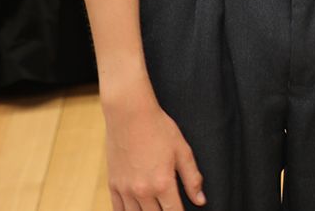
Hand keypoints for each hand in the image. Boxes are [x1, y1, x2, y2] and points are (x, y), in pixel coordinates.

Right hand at [103, 94, 205, 209]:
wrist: (129, 114)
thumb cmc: (159, 128)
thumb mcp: (182, 150)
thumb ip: (192, 178)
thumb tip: (201, 201)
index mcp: (163, 183)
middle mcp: (143, 191)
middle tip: (169, 208)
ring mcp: (125, 189)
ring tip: (155, 210)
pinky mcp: (113, 184)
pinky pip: (118, 209)